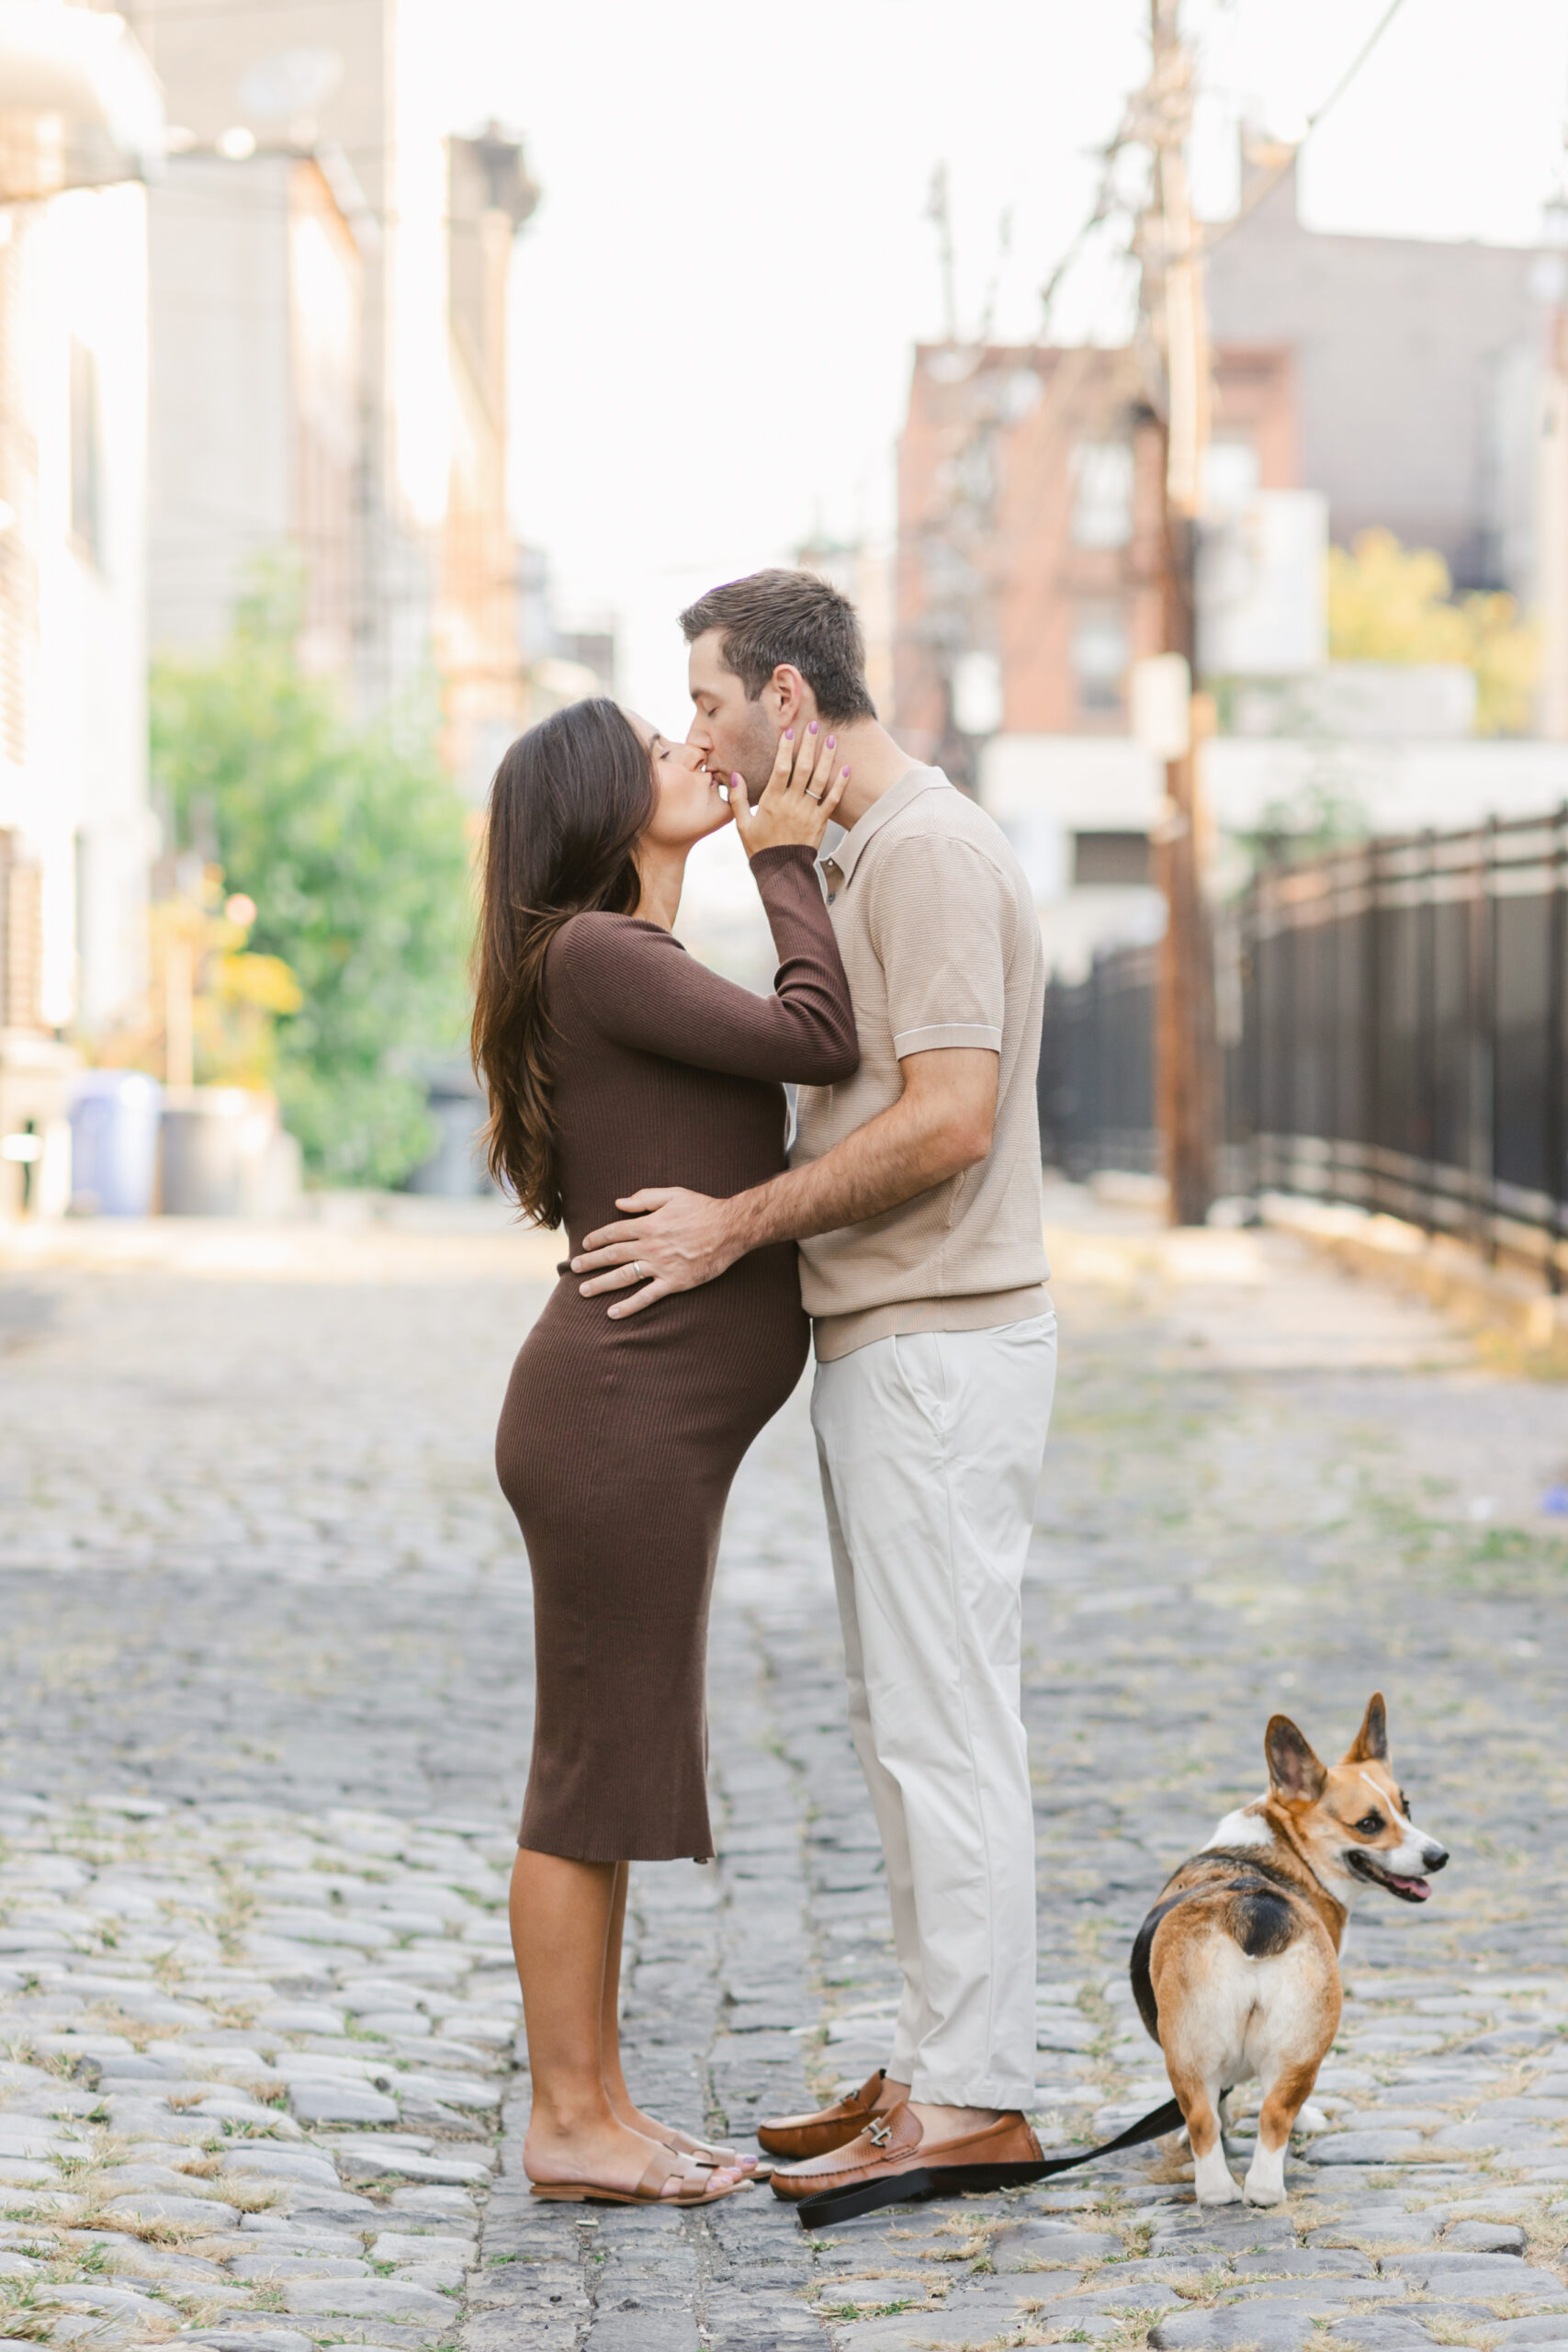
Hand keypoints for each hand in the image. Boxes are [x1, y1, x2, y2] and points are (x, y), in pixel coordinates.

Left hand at [571, 1188, 745, 1317]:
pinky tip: (613, 1313)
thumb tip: (619, 1203)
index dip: (596, 1238)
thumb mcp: (673, 1194)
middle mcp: (650, 1246)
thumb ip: (645, 1198)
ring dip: (601, 1284)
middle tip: (574, 1268)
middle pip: (612, 1255)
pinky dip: (629, 1306)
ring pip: (624, 1276)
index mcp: (649, 1224)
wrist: (731, 1229)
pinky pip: (647, 1296)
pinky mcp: (674, 1282)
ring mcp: (661, 1266)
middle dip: (591, 1262)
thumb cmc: (703, 1209)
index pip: (614, 1232)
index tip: (585, 1245)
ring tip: (584, 1291)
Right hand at [727, 722, 848, 859]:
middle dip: (808, 744)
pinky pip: (833, 800)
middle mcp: (792, 803)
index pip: (781, 768)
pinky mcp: (821, 822)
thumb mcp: (742, 824)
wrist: (781, 872)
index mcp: (772, 801)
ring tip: (831, 739)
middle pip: (803, 768)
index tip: (789, 731)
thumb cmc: (760, 848)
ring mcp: (808, 812)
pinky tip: (846, 768)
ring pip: (820, 780)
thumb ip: (739, 799)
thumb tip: (735, 774)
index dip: (785, 749)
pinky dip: (841, 784)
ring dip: (827, 758)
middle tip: (812, 725)